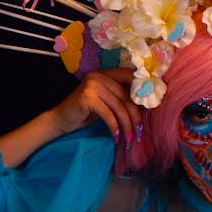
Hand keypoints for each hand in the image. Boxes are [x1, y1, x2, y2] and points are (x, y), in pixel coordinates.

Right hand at [0, 68, 141, 167]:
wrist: (60, 120)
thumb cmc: (85, 113)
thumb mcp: (106, 102)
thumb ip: (121, 98)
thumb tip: (146, 104)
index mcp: (106, 73)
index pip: (130, 76)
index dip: (142, 89)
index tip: (151, 105)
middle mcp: (100, 76)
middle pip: (126, 96)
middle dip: (134, 116)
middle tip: (138, 131)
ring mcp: (92, 85)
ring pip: (119, 106)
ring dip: (126, 125)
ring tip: (129, 138)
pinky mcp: (87, 98)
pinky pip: (108, 114)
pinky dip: (114, 127)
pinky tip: (116, 136)